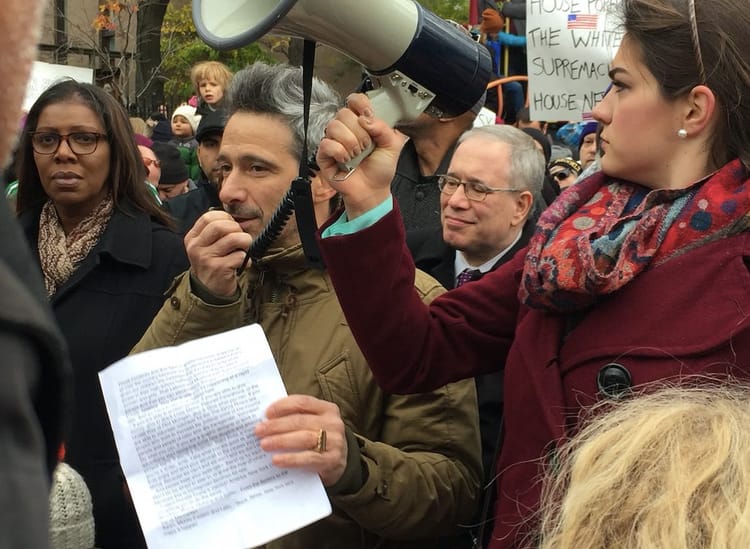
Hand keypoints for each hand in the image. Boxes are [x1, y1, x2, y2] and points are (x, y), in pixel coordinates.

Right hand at [184, 210, 252, 296]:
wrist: (210, 291)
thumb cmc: (213, 264)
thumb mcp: (206, 246)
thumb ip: (215, 231)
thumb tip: (233, 218)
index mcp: (192, 238)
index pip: (208, 217)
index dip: (225, 218)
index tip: (232, 225)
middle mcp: (196, 247)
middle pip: (220, 226)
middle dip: (237, 229)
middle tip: (240, 237)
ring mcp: (206, 259)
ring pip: (233, 239)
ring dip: (245, 242)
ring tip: (245, 248)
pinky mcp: (218, 269)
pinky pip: (239, 256)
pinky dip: (246, 259)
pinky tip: (242, 263)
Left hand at [254, 394, 346, 486]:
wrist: (340, 463)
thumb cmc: (320, 439)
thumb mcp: (314, 424)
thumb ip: (296, 418)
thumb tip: (266, 420)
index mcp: (327, 409)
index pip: (302, 402)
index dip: (282, 406)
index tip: (266, 414)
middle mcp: (333, 423)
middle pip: (300, 421)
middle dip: (276, 425)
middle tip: (259, 430)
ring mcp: (335, 442)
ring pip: (304, 438)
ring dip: (281, 440)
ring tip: (264, 444)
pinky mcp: (332, 460)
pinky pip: (308, 458)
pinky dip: (290, 459)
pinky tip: (276, 459)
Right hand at [316, 93, 402, 219]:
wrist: (372, 191)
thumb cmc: (380, 169)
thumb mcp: (392, 146)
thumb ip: (385, 128)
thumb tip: (367, 118)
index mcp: (362, 123)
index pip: (355, 100)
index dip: (360, 103)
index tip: (368, 114)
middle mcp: (346, 129)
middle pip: (343, 113)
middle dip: (359, 131)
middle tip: (366, 146)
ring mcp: (334, 141)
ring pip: (334, 126)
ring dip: (350, 142)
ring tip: (357, 155)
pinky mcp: (324, 155)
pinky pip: (326, 144)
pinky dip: (339, 152)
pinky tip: (346, 160)